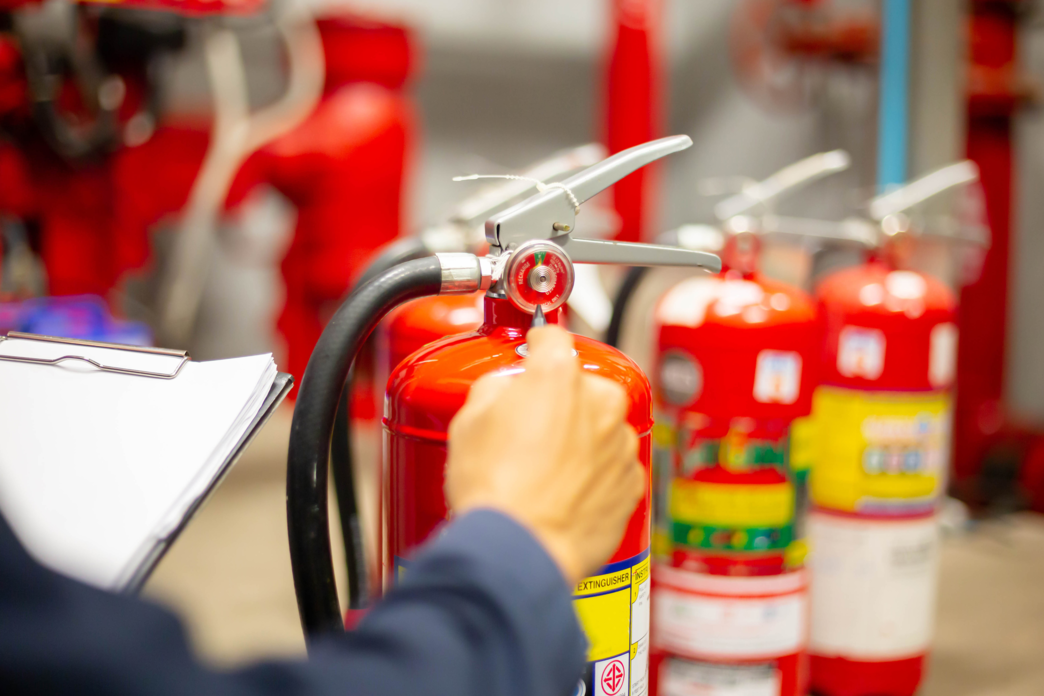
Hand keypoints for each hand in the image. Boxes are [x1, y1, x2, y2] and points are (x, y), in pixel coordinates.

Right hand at [445, 325, 644, 584]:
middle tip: (529, 427)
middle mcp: (600, 403)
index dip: (538, 343)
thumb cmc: (494, 491)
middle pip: (582, 385)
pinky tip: (563, 490)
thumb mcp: (469, 420)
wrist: (520, 551)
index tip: (535, 349)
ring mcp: (619, 444)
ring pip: (600, 426)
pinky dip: (595, 472)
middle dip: (560, 400)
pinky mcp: (631, 482)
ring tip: (544, 468)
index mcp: (559, 376)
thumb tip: (508, 387)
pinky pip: (613, 465)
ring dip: (580, 437)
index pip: (553, 338)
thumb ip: (496, 386)